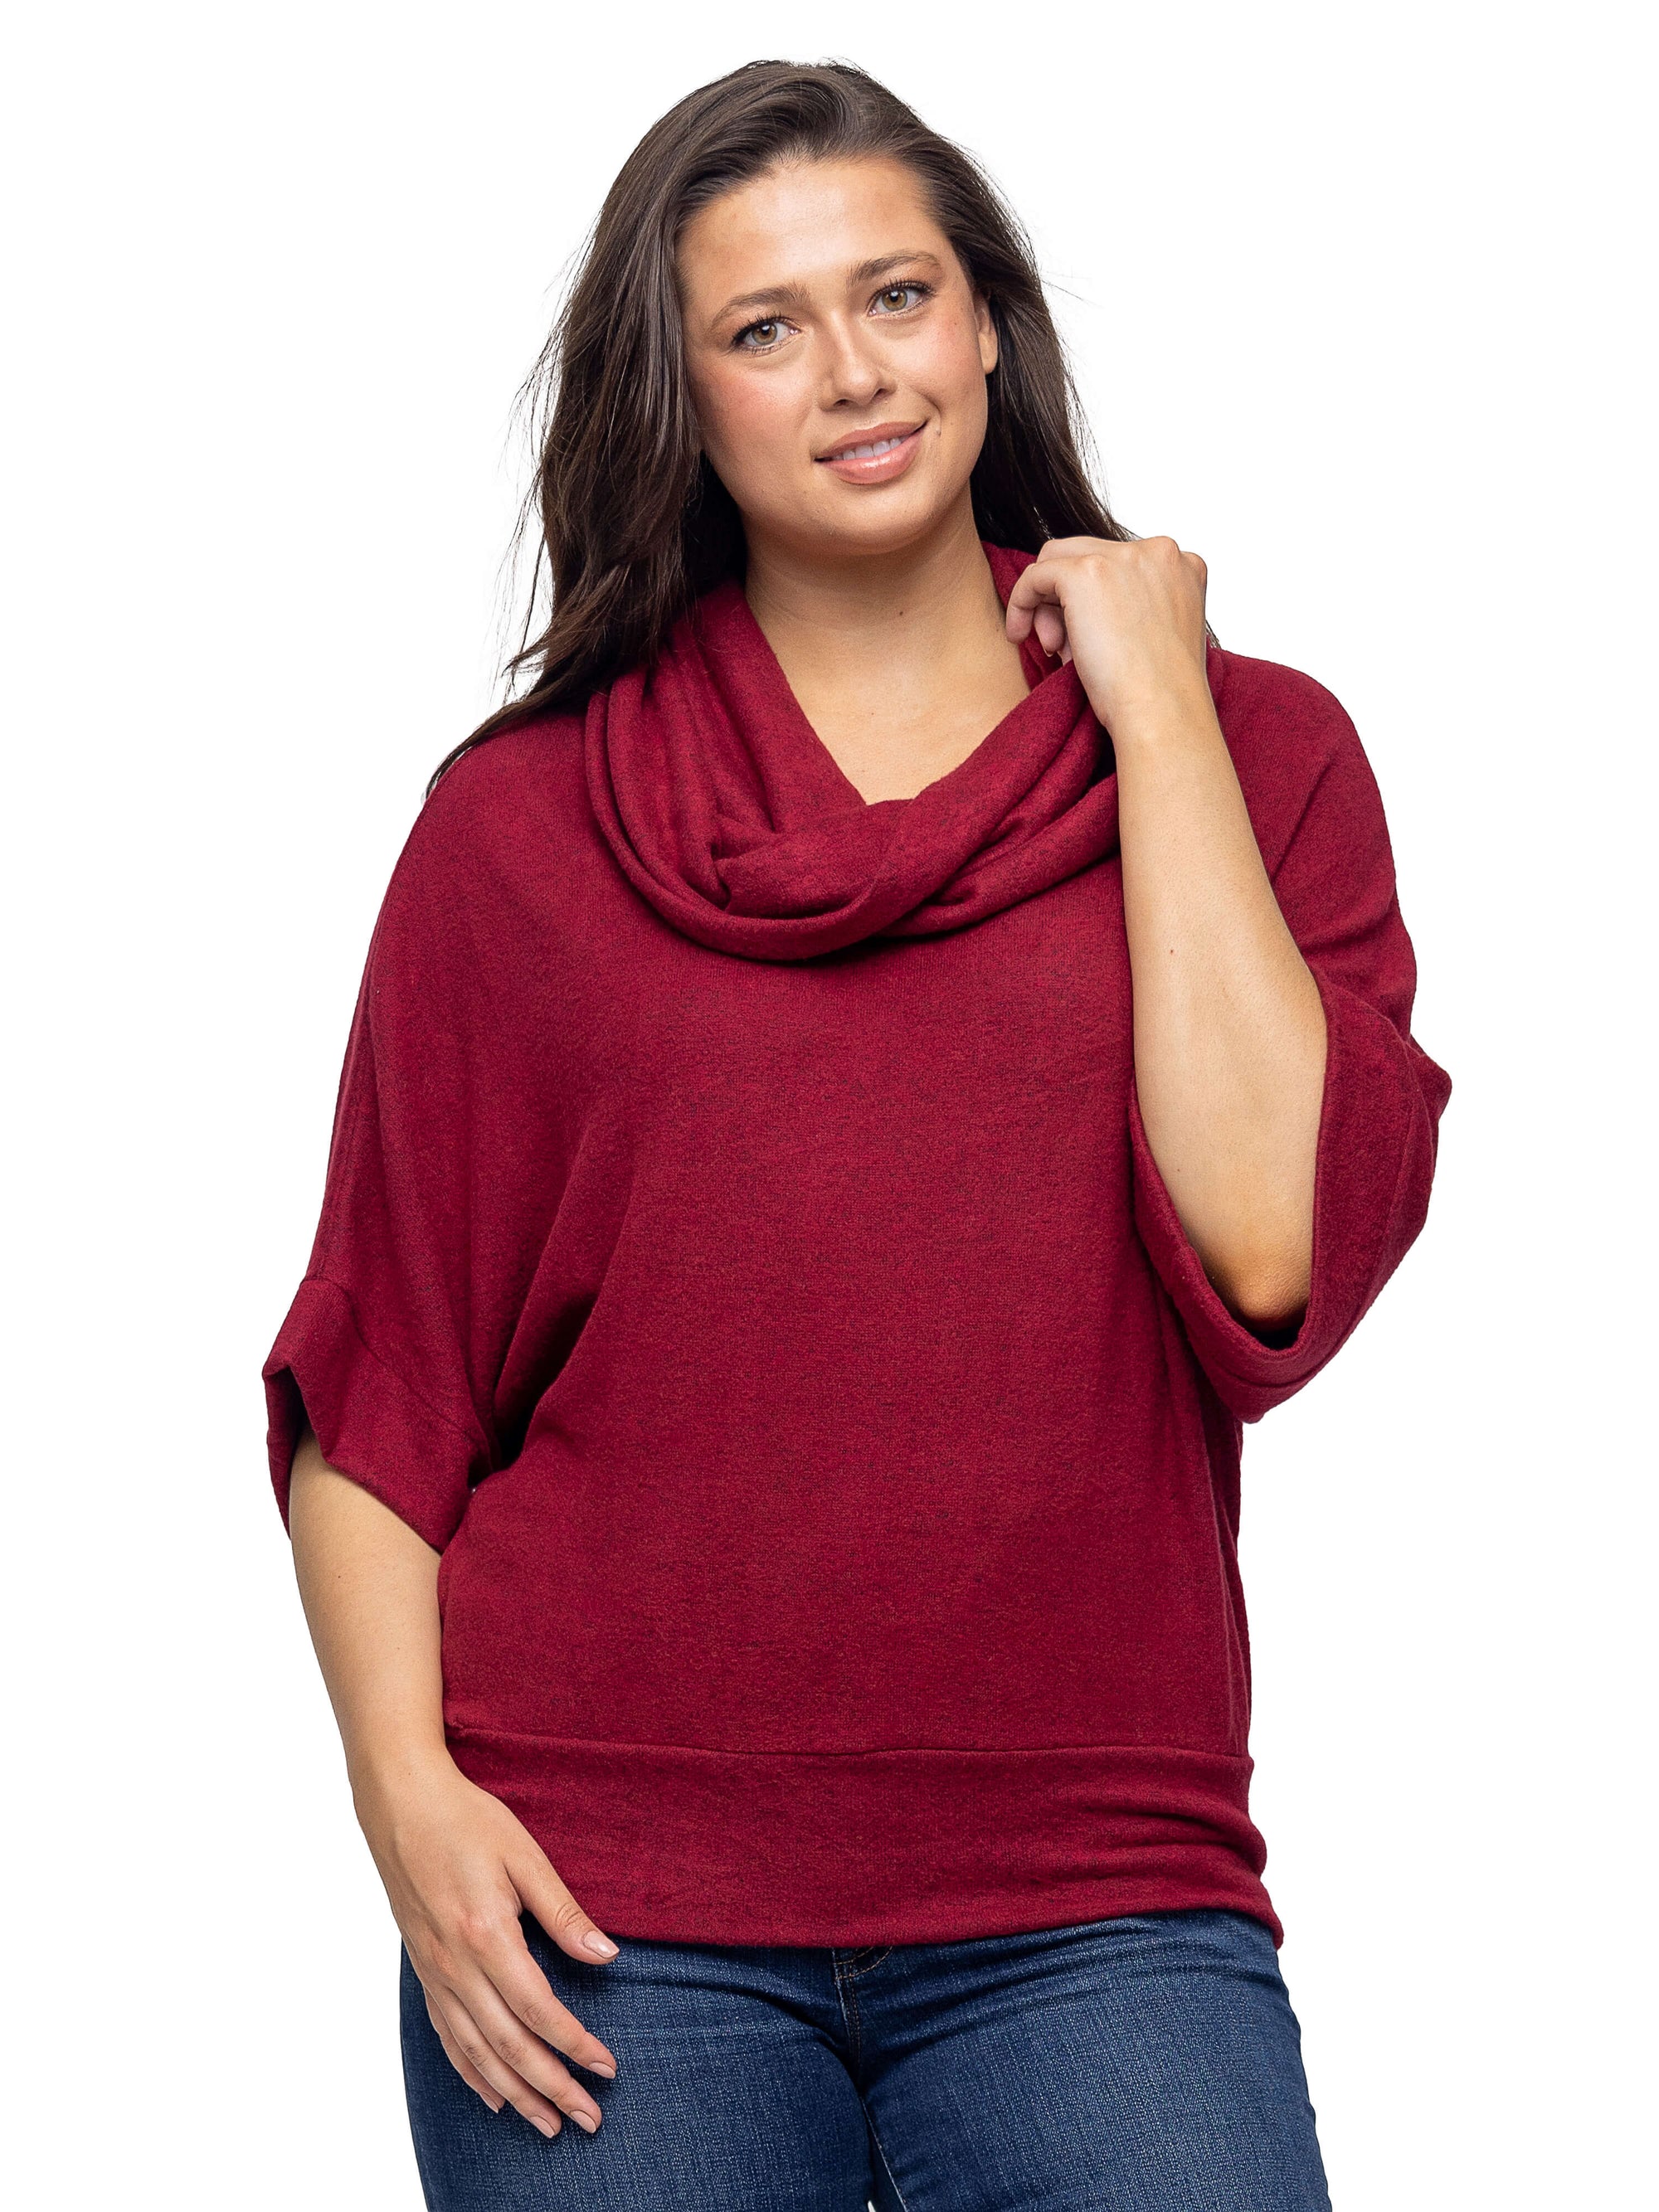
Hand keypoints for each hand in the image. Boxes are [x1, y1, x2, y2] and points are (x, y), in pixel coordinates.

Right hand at [356, 1752, 620, 2137]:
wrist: (400, 1804)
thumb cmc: (466, 1820)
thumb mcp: (525, 1856)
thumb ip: (563, 1912)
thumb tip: (606, 1956)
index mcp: (486, 1935)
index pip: (538, 2009)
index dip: (574, 2044)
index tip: (606, 2068)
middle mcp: (456, 1965)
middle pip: (508, 2046)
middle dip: (551, 2087)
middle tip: (588, 2120)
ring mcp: (434, 1973)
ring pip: (475, 2053)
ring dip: (514, 2094)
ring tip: (547, 2125)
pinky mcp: (423, 1971)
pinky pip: (446, 2037)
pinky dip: (470, 2073)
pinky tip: (493, 2095)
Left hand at [1004, 536, 1210, 735]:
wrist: (1162, 711)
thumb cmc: (1160, 693)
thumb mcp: (1154, 636)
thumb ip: (1129, 608)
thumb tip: (1076, 608)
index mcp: (1182, 566)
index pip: (1119, 564)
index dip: (1094, 600)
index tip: (1085, 638)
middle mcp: (1157, 551)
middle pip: (1087, 555)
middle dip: (1066, 600)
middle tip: (1058, 644)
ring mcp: (1123, 557)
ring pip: (1059, 560)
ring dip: (1047, 605)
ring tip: (1053, 649)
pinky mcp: (1086, 573)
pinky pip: (1035, 575)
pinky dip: (1021, 602)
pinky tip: (1019, 634)